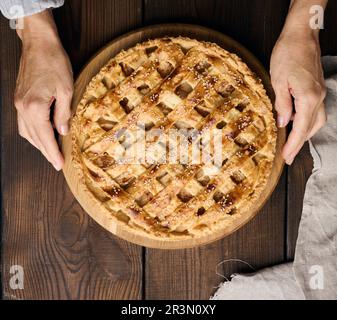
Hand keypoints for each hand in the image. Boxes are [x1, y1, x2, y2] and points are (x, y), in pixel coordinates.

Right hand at [14, 10, 72, 170]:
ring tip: (50, 153)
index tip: (59, 165)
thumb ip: (63, 113)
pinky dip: (33, 133)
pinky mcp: (19, 98)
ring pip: (26, 131)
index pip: (45, 137)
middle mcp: (23, 108)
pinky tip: (41, 135)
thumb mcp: (66, 89)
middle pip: (34, 137)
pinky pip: (24, 122)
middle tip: (56, 163)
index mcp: (35, 107)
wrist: (38, 43)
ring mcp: (18, 103)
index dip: (53, 153)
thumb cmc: (54, 63)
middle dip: (46, 152)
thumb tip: (62, 131)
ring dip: (38, 144)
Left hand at [270, 1, 326, 164]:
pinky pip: (315, 111)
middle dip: (298, 144)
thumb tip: (283, 123)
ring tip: (291, 143)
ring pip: (316, 121)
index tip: (286, 157)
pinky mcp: (317, 89)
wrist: (301, 35)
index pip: (301, 129)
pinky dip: (306, 121)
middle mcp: (318, 97)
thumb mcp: (278, 81)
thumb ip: (282, 105)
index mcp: (308, 98)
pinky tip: (295, 123)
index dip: (292, 145)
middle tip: (288, 156)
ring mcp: (320, 93)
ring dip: (304, 134)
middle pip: (311, 128)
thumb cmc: (288, 54)